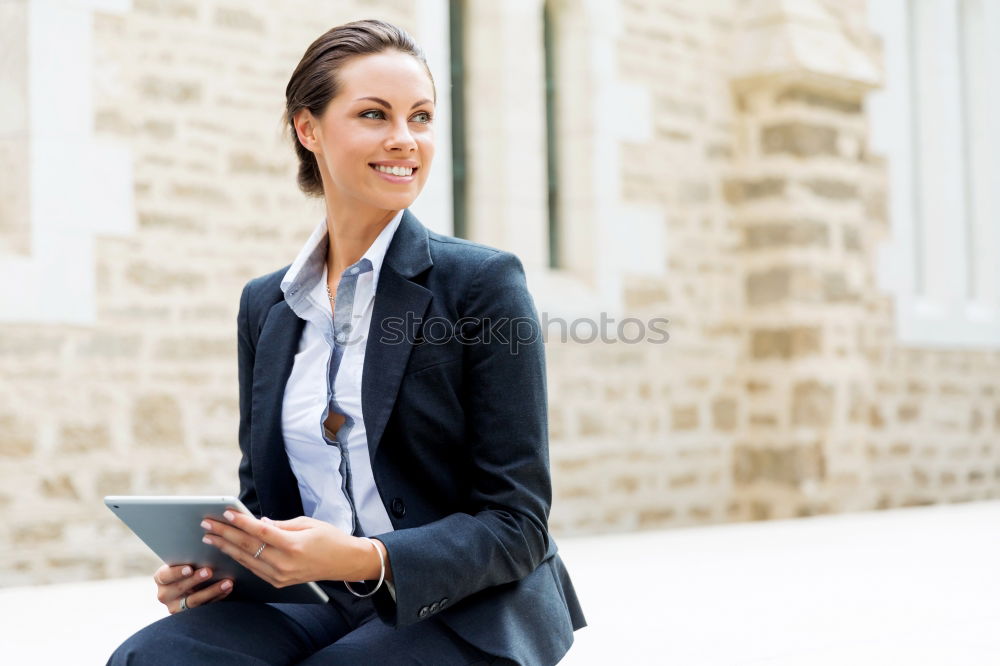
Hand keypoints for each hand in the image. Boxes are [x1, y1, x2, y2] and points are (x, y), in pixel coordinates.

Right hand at [152, 563, 232, 613]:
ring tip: (227, 582)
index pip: (165, 575)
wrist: (187, 584)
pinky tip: (228, 589)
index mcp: (161, 578)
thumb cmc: (187, 566)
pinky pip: (205, 607)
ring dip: (212, 591)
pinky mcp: (189, 615)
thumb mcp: (182, 562)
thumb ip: (188, 558)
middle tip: (210, 571)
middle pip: (180, 588)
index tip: (190, 568)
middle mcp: (165, 595)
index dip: (177, 572)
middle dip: (196, 580)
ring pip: (194, 601)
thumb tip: (205, 545)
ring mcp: (176, 607)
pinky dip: (218, 597)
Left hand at [200, 511, 388, 587]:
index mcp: (293, 545)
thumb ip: (281, 525)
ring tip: (210, 537)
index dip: (242, 522)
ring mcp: (281, 576)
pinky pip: (255, 569)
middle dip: (225, 534)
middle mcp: (285, 563)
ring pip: (247, 559)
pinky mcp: (279, 582)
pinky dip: (240, 558)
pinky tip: (228, 550)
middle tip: (207, 524)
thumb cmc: (330, 538)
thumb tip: (259, 522)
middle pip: (248, 547)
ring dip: (226, 547)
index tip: (226, 512)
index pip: (261, 532)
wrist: (345, 563)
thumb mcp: (308, 523)